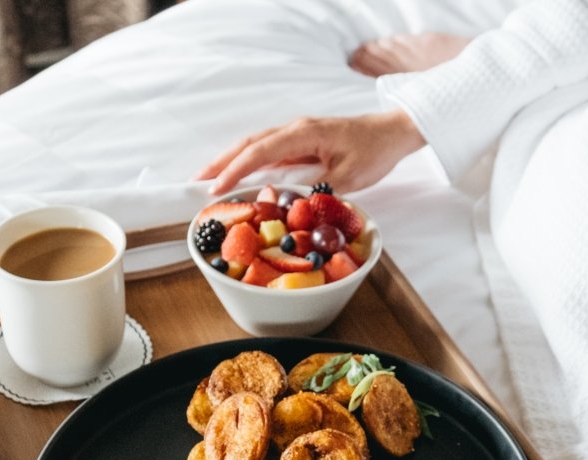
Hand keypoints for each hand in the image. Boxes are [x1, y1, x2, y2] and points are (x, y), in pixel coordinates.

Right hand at [197, 110, 425, 194]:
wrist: (392, 132)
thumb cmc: (373, 151)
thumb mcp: (347, 176)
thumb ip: (314, 186)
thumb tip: (284, 200)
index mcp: (303, 133)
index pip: (259, 152)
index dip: (235, 171)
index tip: (215, 189)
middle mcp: (294, 129)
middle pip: (248, 144)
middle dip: (220, 163)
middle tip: (195, 183)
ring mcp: (296, 135)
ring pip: (255, 147)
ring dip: (231, 162)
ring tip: (208, 181)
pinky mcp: (301, 143)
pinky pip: (269, 153)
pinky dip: (249, 164)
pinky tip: (239, 178)